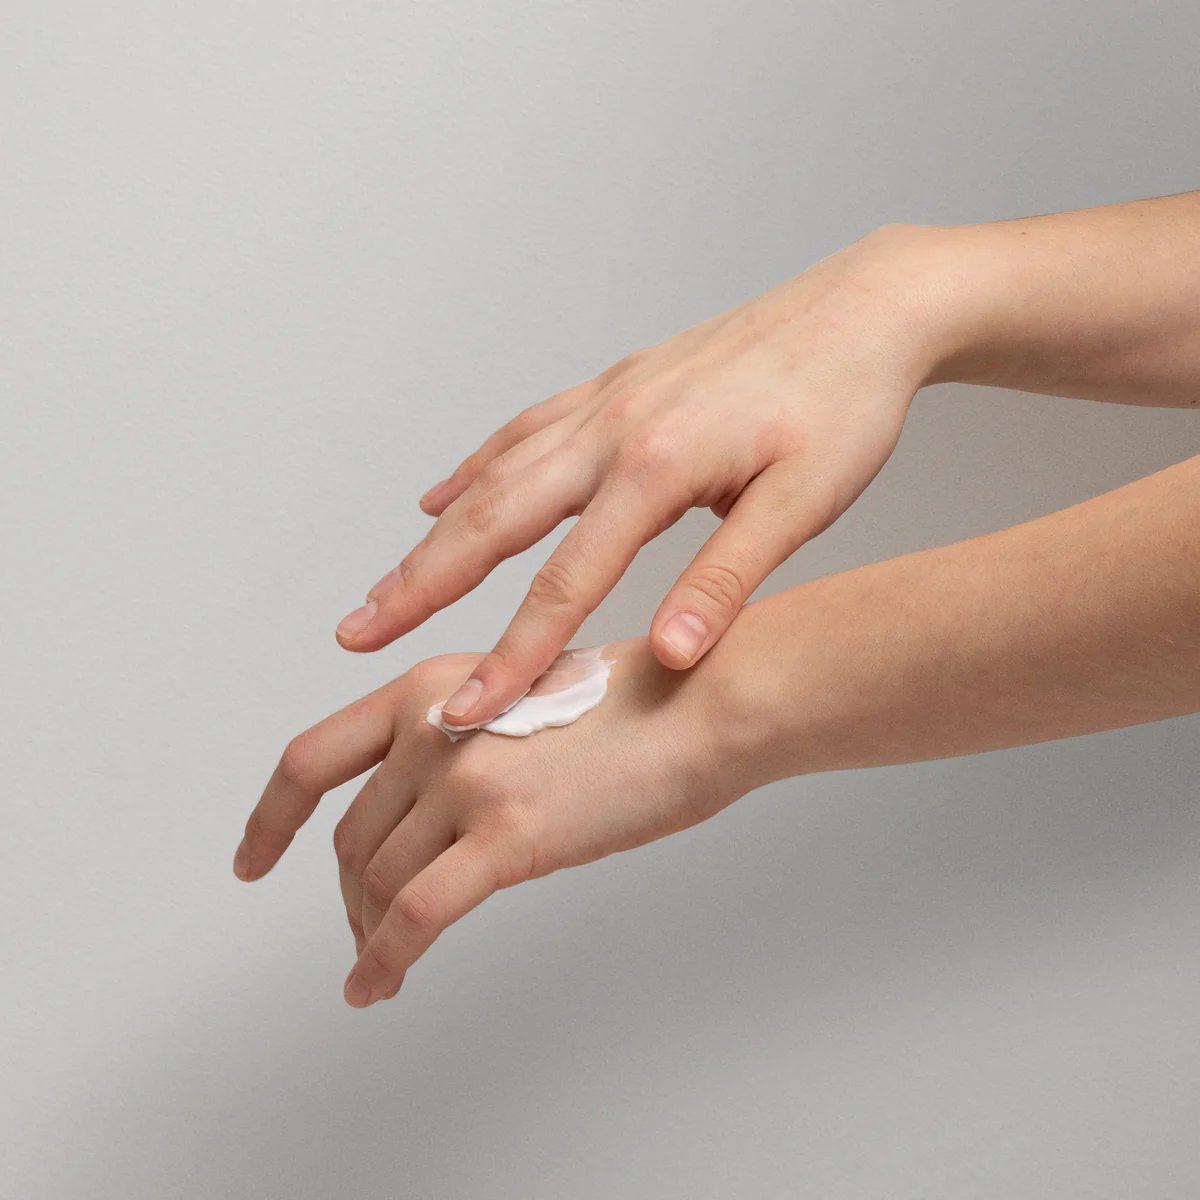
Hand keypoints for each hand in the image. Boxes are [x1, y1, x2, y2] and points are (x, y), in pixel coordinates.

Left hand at [233, 639, 741, 1006]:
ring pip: (378, 881)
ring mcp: (466, 780)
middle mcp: (433, 727)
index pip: (314, 758)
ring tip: (384, 961)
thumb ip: (459, 740)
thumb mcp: (516, 696)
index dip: (271, 817)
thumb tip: (425, 817)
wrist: (702, 702)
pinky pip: (417, 917)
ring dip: (371, 933)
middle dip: (346, 895)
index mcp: (431, 688)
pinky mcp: (507, 835)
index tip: (253, 857)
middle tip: (362, 929)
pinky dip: (386, 960)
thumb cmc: (634, 704)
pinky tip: (379, 984)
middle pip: (349, 836)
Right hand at [335, 223, 948, 729]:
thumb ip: (728, 582)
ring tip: (382, 585)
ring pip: (494, 477)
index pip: (565, 583)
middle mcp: (613, 430)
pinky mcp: (614, 387)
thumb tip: (670, 655)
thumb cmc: (846, 407)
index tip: (467, 711)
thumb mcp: (804, 504)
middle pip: (493, 520)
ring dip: (433, 536)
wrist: (866, 308)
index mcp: (658, 467)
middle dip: (419, 585)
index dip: (513, 654)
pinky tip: (441, 494)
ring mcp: (607, 402)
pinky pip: (523, 431)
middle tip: (355, 633)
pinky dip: (474, 468)